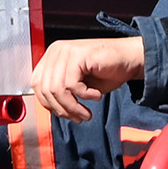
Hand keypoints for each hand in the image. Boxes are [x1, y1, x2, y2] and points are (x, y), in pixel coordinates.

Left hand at [29, 36, 143, 120]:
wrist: (130, 59)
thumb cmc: (106, 72)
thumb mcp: (77, 85)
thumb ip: (60, 92)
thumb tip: (51, 108)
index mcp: (51, 57)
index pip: (37, 85)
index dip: (49, 104)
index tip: (65, 114)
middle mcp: (56, 51)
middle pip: (45, 89)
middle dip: (62, 109)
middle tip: (78, 118)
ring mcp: (66, 51)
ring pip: (58, 89)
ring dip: (73, 107)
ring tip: (86, 114)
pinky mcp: (78, 54)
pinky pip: (72, 84)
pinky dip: (85, 95)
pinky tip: (97, 95)